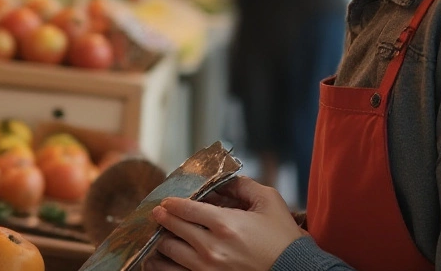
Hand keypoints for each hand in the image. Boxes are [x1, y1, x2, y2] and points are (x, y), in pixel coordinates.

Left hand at [142, 177, 305, 270]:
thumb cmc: (283, 238)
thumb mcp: (269, 202)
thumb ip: (244, 185)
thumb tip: (225, 179)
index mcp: (225, 224)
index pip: (185, 209)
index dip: (171, 203)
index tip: (165, 201)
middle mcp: (211, 247)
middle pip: (173, 229)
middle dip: (163, 219)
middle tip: (157, 213)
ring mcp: (207, 270)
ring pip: (170, 253)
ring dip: (161, 241)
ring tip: (159, 235)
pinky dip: (164, 265)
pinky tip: (160, 259)